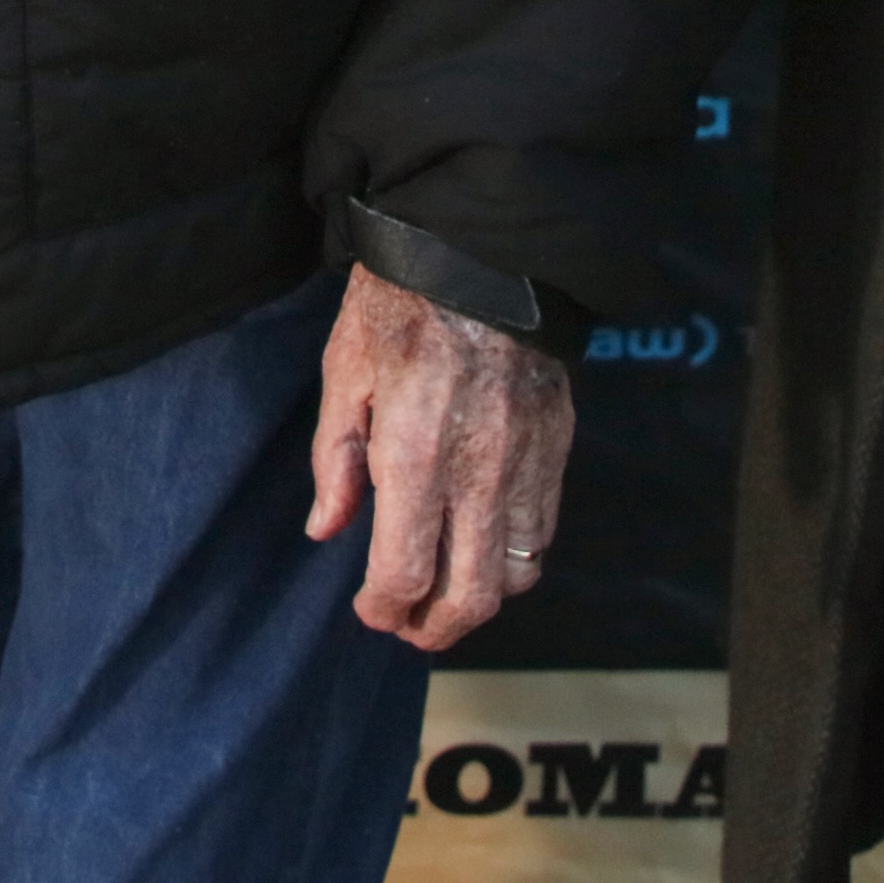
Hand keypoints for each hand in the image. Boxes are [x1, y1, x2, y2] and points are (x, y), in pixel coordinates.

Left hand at [303, 267, 572, 648]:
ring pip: (516, 575)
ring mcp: (525, 465)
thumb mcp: (344, 374)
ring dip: (478, 601)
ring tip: (445, 596)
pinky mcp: (555, 450)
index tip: (371, 610)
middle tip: (409, 627)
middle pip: (470, 596)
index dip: (385, 608)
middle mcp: (478, 473)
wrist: (481, 253)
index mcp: (415, 455)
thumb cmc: (399, 308)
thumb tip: (327, 529)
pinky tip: (484, 551)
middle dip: (434, 629)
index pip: (405, 572)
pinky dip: (515, 561)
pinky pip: (542, 533)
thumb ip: (335, 461)